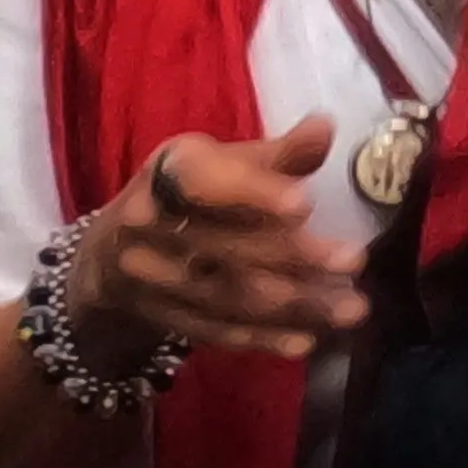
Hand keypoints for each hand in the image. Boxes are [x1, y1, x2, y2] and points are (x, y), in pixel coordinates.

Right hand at [69, 117, 367, 367]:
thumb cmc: (187, 196)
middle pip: (225, 247)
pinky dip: (263, 338)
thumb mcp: (221, 164)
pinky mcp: (162, 319)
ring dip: (294, 304)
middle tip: (354, 260)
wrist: (114, 253)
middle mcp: (147, 227)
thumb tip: (325, 127)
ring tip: (352, 307)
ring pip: (228, 296)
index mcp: (165, 175)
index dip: (252, 194)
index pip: (202, 184)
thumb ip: (278, 154)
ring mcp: (151, 280)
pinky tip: (308, 340)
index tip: (305, 205)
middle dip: (294, 256)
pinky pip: (217, 332)